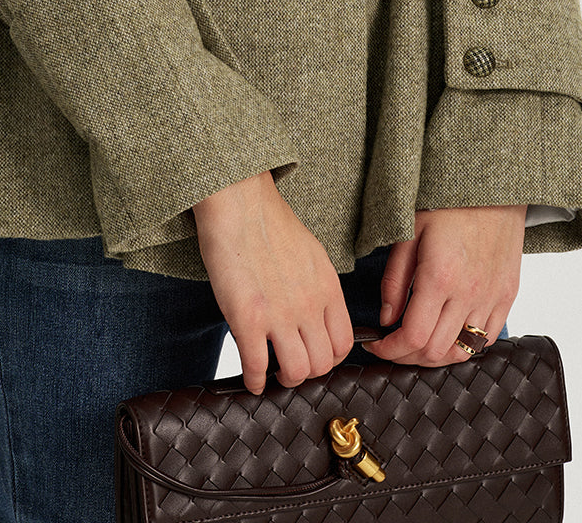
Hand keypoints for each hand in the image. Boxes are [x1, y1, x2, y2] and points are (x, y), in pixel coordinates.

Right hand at [192, 170, 354, 393]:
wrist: (238, 200)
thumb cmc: (268, 220)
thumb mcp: (310, 252)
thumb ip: (317, 286)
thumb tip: (316, 313)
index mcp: (327, 287)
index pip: (343, 343)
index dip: (329, 357)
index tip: (314, 356)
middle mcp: (309, 304)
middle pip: (322, 364)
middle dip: (307, 372)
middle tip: (291, 366)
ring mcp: (279, 314)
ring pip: (296, 372)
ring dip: (283, 379)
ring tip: (273, 372)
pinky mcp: (247, 318)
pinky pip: (257, 368)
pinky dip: (255, 381)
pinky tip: (251, 378)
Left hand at [361, 205, 524, 367]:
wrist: (492, 186)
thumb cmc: (447, 203)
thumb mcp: (408, 233)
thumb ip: (395, 280)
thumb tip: (386, 319)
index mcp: (440, 276)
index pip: (413, 336)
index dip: (390, 350)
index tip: (376, 344)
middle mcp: (469, 293)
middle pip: (435, 351)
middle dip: (406, 355)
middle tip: (391, 344)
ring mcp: (492, 297)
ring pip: (462, 352)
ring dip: (434, 357)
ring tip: (417, 343)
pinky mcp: (508, 295)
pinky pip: (487, 339)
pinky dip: (463, 346)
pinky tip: (447, 334)